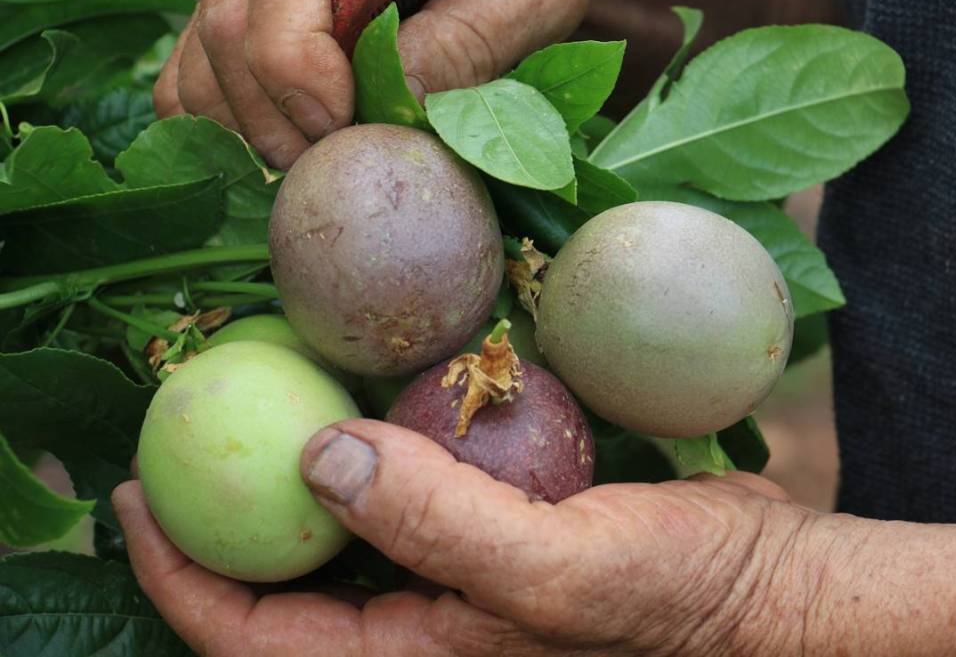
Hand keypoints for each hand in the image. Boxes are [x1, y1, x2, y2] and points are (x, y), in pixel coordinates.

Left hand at [114, 418, 815, 655]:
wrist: (763, 584)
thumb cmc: (677, 602)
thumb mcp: (556, 573)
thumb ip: (437, 522)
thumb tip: (315, 455)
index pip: (258, 638)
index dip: (180, 577)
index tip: (135, 494)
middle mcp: (422, 620)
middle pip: (285, 578)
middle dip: (221, 512)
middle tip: (180, 426)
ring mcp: (456, 570)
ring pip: (343, 522)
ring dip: (294, 464)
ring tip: (256, 391)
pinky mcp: (493, 522)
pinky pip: (409, 480)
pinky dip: (378, 434)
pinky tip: (370, 381)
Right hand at [154, 0, 594, 168]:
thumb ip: (471, 37)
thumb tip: (394, 112)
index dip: (300, 64)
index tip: (345, 129)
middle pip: (229, 22)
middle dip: (276, 119)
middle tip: (337, 168)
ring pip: (202, 56)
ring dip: (251, 132)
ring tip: (321, 162)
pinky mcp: (237, 2)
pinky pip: (192, 72)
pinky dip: (225, 126)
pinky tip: (287, 148)